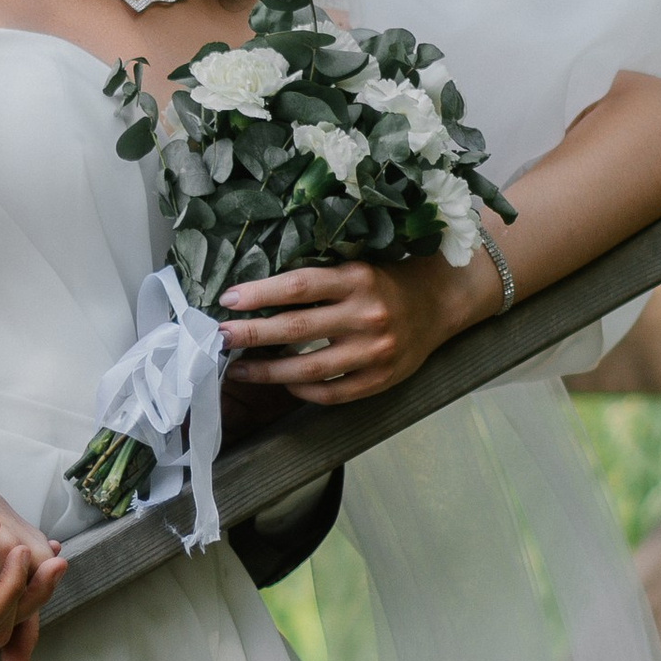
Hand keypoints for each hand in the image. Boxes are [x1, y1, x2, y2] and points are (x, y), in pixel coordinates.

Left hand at [218, 248, 494, 404]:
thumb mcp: (357, 267)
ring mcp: (375, 352)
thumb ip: (318, 281)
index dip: (260, 294)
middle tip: (219, 337)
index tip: (228, 300)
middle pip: (297, 328)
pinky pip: (333, 393)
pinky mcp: (382, 379)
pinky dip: (303, 391)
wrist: (441, 303)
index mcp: (358, 279)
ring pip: (310, 369)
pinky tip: (283, 385)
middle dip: (251, 334)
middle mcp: (367, 315)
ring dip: (268, 372)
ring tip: (239, 370)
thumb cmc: (387, 280)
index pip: (298, 286)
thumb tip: (256, 294)